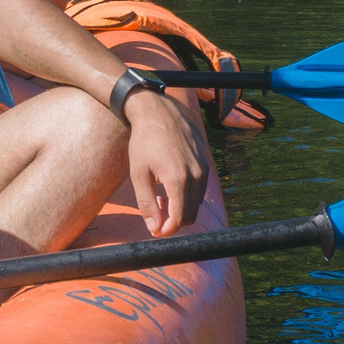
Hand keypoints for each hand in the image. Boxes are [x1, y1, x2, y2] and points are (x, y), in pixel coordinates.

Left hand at [123, 93, 208, 235]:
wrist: (158, 112)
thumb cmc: (144, 141)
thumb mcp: (138, 174)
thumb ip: (146, 203)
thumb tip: (153, 228)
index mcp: (178, 179)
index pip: (179, 218)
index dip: (167, 230)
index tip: (155, 231)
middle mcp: (196, 175)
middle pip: (190, 215)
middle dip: (173, 221)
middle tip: (155, 214)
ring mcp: (203, 168)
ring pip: (196, 203)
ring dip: (180, 208)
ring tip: (160, 198)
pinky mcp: (205, 162)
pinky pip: (200, 189)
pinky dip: (187, 195)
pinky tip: (169, 187)